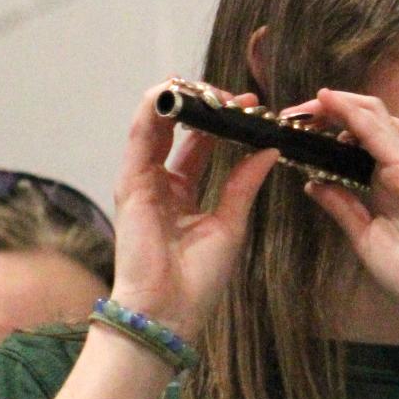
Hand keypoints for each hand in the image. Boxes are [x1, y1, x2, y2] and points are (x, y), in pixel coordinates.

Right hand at [108, 84, 280, 338]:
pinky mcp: (130, 182)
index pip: (200, 144)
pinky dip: (156, 108)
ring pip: (156, 123)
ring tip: (211, 86)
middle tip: (235, 92)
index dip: (224, 121)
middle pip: (177, 128)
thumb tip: (268, 150)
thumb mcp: (230, 224)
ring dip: (181, 98)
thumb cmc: (197, 280)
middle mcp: (159, 183)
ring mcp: (142, 180)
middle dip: (204, 103)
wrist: (169, 312)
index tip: (252, 105)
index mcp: (182, 195)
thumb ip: (243, 184)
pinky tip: (176, 90)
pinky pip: (141, 134)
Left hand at [295, 89, 398, 328]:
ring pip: (376, 116)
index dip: (327, 130)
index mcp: (383, 185)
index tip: (294, 131)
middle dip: (329, 111)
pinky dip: (354, 115)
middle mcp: (394, 169)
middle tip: (295, 115)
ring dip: (343, 104)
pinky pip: (380, 134)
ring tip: (312, 104)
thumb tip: (313, 183)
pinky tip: (330, 102)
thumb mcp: (365, 238)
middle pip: (365, 122)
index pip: (355, 143)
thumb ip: (342, 207)